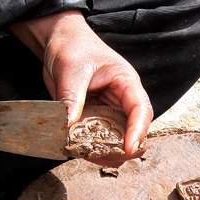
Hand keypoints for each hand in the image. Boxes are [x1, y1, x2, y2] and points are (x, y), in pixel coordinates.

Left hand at [9, 11, 152, 161]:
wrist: (58, 41)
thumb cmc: (72, 46)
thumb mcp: (72, 70)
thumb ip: (72, 98)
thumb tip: (68, 126)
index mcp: (126, 82)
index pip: (141, 110)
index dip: (139, 131)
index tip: (130, 148)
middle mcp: (121, 99)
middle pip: (133, 130)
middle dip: (125, 148)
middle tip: (111, 158)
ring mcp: (109, 110)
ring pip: (117, 138)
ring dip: (108, 152)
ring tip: (93, 157)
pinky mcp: (95, 118)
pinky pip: (99, 138)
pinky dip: (93, 148)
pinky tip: (82, 152)